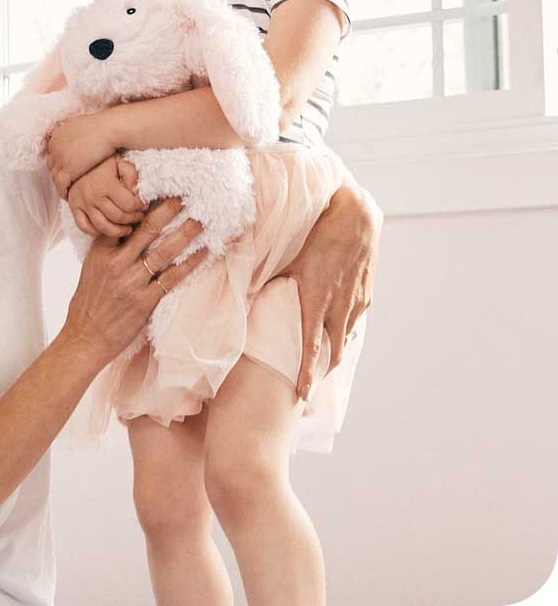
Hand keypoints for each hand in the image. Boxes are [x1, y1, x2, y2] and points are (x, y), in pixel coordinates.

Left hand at [46, 111, 119, 197]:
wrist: (109, 130)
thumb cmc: (103, 127)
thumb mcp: (81, 128)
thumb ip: (75, 136)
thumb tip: (78, 141)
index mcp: (57, 136)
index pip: (54, 155)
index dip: (60, 165)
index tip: (67, 173)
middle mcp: (54, 147)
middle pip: (53, 166)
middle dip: (59, 175)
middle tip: (66, 185)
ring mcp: (59, 158)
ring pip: (55, 177)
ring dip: (61, 186)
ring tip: (68, 194)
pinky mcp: (67, 169)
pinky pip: (61, 185)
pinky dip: (64, 192)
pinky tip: (70, 197)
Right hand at [61, 197, 208, 366]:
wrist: (85, 336)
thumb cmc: (89, 301)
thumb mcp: (91, 267)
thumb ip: (109, 247)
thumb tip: (132, 228)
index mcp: (101, 251)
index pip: (125, 221)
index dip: (143, 204)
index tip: (160, 189)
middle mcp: (116, 262)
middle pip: (147, 229)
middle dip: (168, 210)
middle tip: (186, 194)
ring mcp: (131, 282)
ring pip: (164, 251)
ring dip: (185, 233)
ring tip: (202, 220)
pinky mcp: (144, 301)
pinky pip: (172, 277)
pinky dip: (190, 263)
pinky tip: (204, 252)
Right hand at [68, 156, 145, 237]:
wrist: (78, 159)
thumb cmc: (103, 162)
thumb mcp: (120, 162)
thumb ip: (131, 174)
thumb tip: (136, 192)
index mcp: (106, 184)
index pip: (129, 204)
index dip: (140, 207)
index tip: (144, 205)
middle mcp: (93, 195)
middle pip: (118, 217)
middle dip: (132, 219)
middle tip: (139, 216)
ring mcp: (82, 203)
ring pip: (103, 226)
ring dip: (118, 231)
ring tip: (127, 228)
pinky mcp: (74, 207)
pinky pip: (84, 227)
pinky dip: (96, 231)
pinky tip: (107, 228)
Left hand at [283, 171, 381, 400]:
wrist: (357, 216)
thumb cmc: (317, 232)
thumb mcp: (289, 257)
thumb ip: (269, 277)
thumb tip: (245, 290)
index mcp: (316, 299)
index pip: (311, 347)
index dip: (307, 374)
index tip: (303, 395)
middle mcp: (339, 306)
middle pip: (332, 352)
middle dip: (321, 373)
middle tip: (310, 388)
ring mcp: (356, 301)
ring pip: (345, 337)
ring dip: (334, 353)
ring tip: (323, 366)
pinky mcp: (366, 294)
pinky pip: (354, 319)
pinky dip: (344, 329)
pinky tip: (338, 330)